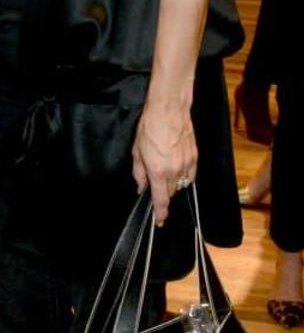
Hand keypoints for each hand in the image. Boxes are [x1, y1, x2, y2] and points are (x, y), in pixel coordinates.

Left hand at [132, 101, 195, 226]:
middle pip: (171, 192)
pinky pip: (190, 175)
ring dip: (173, 183)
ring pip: (181, 184)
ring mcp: (187, 164)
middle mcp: (174, 171)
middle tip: (156, 180)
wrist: (169, 111)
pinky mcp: (195, 157)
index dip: (161, 214)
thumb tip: (142, 187)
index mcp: (158, 171)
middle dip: (163, 192)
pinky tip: (177, 168)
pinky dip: (184, 176)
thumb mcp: (136, 152)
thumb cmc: (150, 128)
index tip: (160, 222)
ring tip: (165, 169)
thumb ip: (139, 173)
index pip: (161, 200)